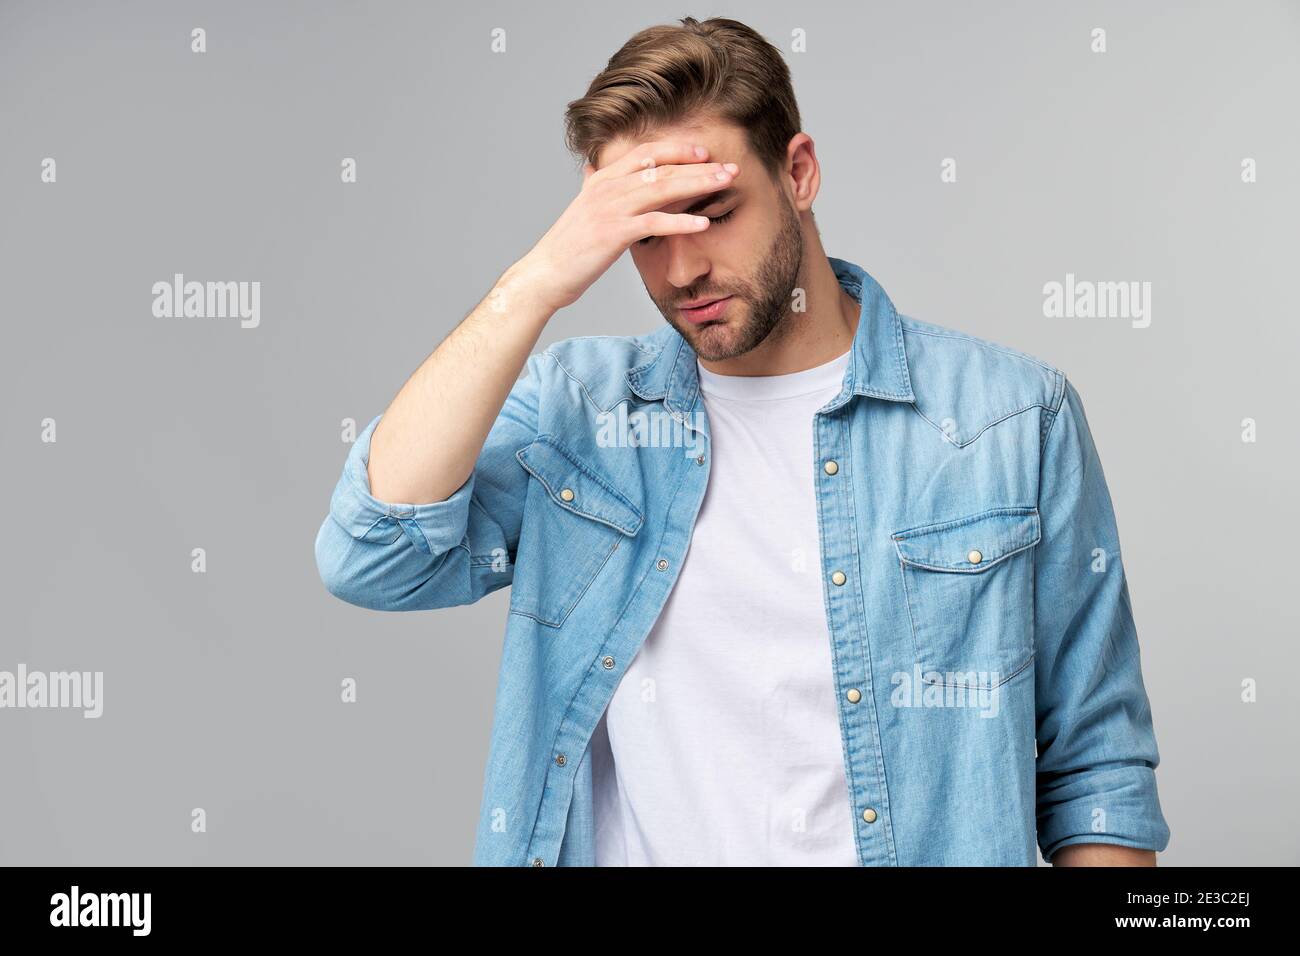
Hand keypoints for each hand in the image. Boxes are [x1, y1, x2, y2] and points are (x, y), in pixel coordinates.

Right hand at [516, 140, 738, 311]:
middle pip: (661, 167)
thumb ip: (590, 186)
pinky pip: (654, 223)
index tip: (704, 152)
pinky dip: (681, 222)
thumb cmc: (566, 247)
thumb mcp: (580, 209)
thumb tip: (591, 169)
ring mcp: (610, 209)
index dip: (677, 149)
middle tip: (730, 166)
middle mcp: (607, 187)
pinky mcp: (613, 233)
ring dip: (698, 184)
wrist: (545, 274)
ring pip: (662, 188)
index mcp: (602, 179)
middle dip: (699, 165)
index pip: (646, 153)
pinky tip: (704, 223)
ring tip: (725, 183)